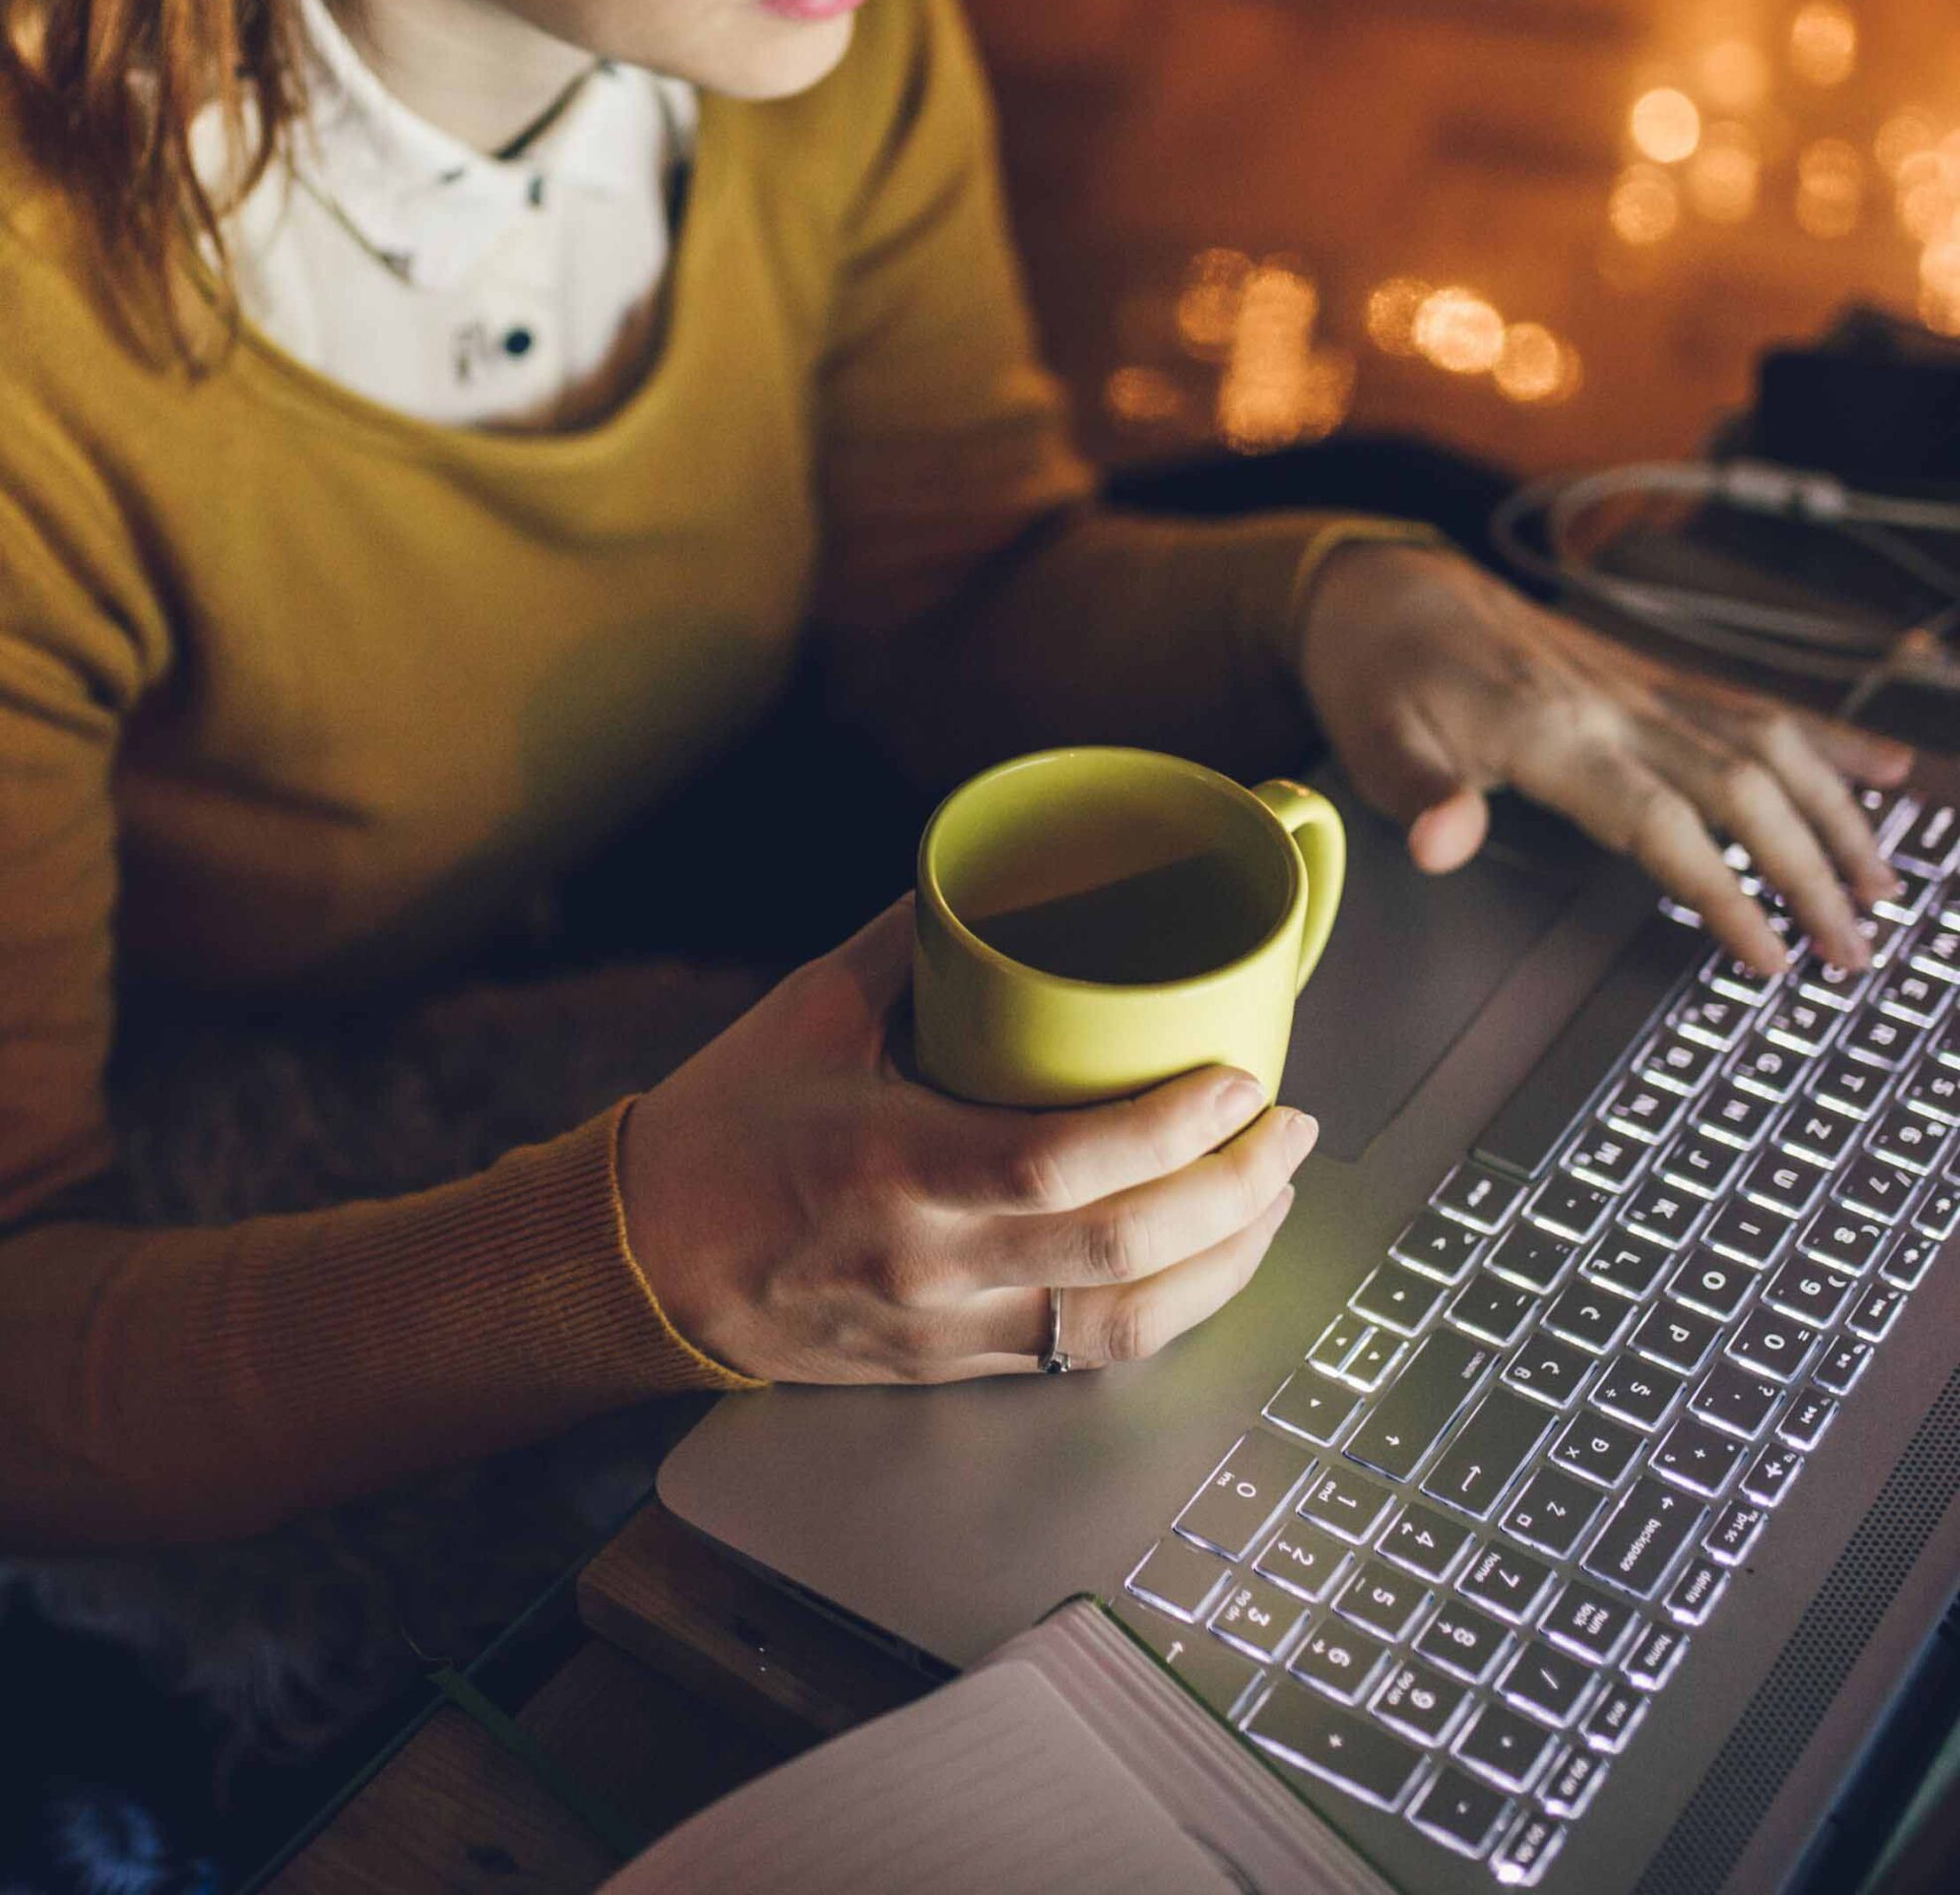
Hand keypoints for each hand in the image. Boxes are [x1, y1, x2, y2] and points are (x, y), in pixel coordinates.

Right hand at [618, 898, 1317, 1383]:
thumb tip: (1011, 865)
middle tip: (1292, 1128)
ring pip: (1126, 1326)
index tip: (1240, 1081)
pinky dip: (1172, 1308)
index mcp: (891, 1168)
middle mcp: (930, 1266)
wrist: (642, 1263)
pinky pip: (1090, 1356)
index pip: (1056, 1168)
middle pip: (1121, 1255)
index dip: (1166, 1131)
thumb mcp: (812, 1006)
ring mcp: (949, 1332)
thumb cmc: (727, 1126)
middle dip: (1235, 1192)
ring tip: (1276, 1192)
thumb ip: (920, 938)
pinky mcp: (958, 1370)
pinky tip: (1211, 1258)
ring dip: (1226, 1260)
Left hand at [1296, 541, 1914, 976]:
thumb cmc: (1376, 675)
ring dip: (1836, 811)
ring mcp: (1640, 682)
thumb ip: (1415, 797)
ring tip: (1886, 883)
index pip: (1661, 824)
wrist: (1382, 585)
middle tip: (1856, 949)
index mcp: (1551, 731)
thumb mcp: (1367, 743)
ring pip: (1768, 741)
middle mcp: (1614, 702)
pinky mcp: (1648, 671)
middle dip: (1810, 870)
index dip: (1724, 892)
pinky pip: (1751, 701)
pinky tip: (1887, 767)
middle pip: (1742, 787)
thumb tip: (1441, 844)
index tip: (1773, 957)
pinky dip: (1825, 735)